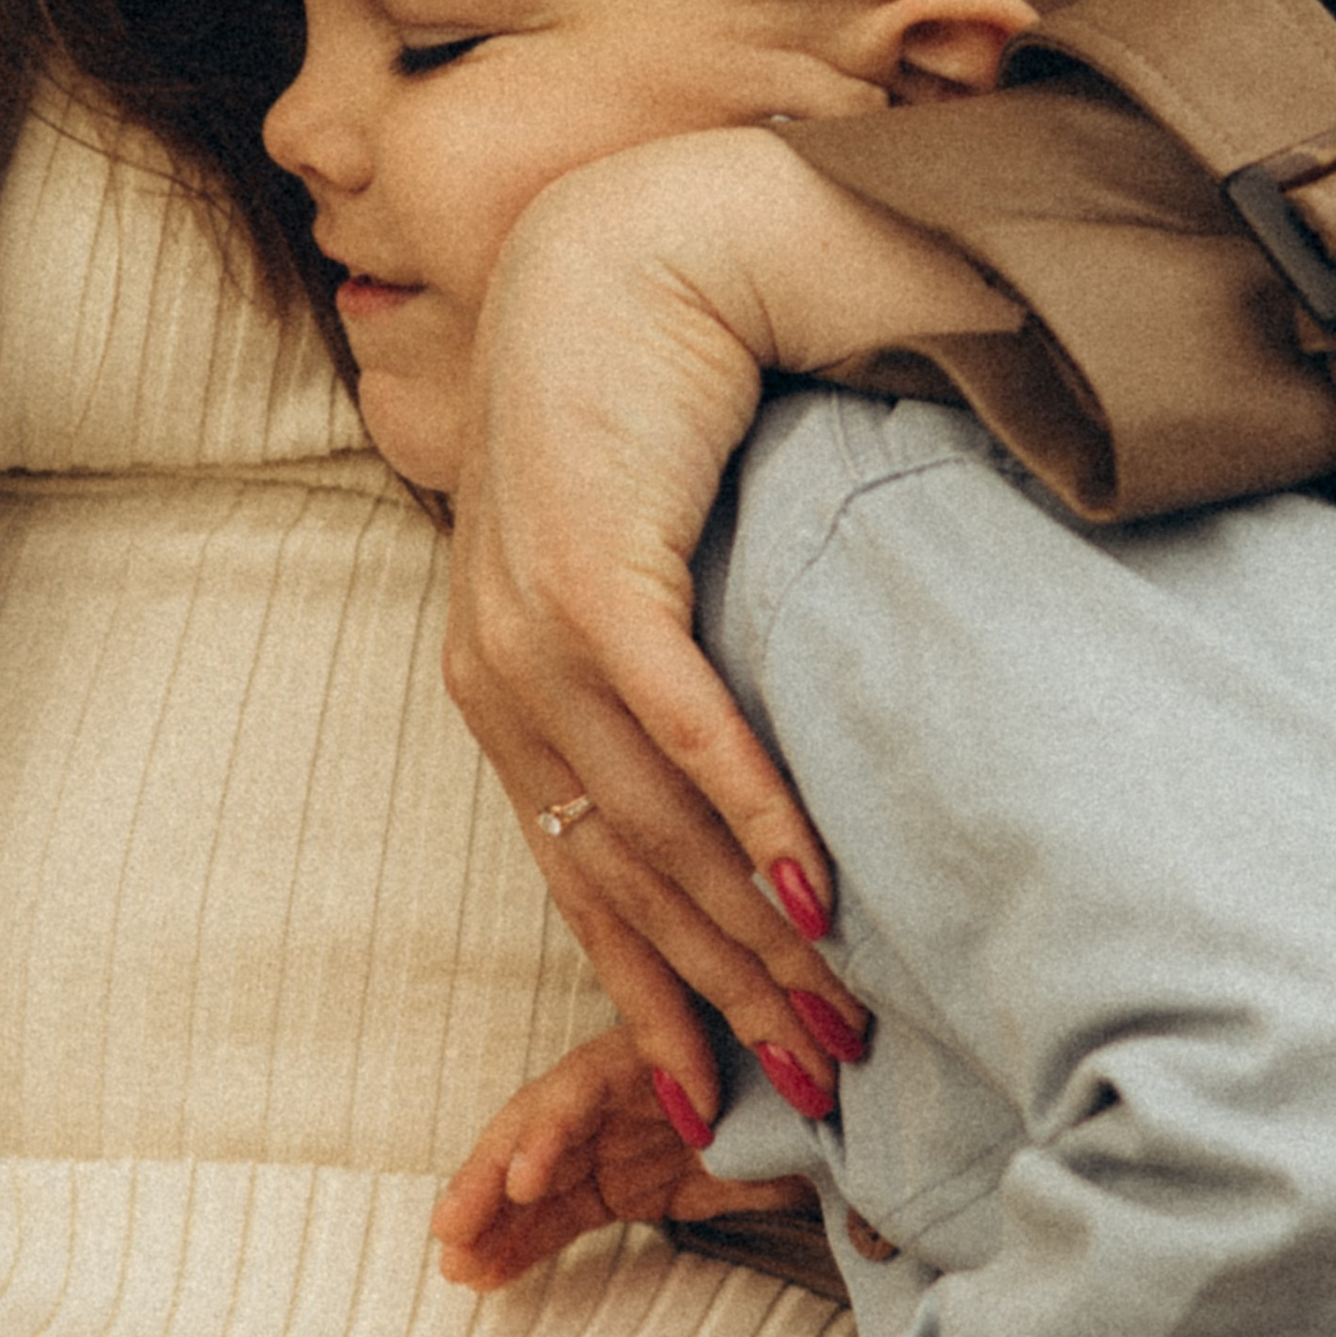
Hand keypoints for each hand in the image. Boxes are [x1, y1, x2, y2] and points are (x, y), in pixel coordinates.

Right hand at [432, 1031, 821, 1291]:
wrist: (814, 1117)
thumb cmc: (796, 1103)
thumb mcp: (792, 1123)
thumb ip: (784, 1148)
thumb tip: (796, 1171)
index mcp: (657, 1058)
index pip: (587, 1084)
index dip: (551, 1130)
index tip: (524, 1179)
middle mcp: (618, 1092)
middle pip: (538, 1126)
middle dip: (488, 1176)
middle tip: (451, 1230)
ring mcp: (608, 1138)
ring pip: (534, 1174)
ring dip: (489, 1218)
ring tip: (455, 1268)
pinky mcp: (608, 1182)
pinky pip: (553, 1212)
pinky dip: (520, 1242)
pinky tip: (486, 1276)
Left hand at [446, 128, 1012, 1118]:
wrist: (638, 245)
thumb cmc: (658, 401)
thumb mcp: (648, 555)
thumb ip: (675, 665)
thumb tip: (747, 779)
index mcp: (505, 685)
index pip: (579, 875)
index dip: (649, 991)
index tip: (721, 1091)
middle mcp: (499, 672)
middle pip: (618, 873)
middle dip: (718, 990)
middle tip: (813, 1077)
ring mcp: (532, 623)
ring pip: (647, 819)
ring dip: (749, 924)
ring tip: (836, 1003)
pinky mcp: (592, 565)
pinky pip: (675, 717)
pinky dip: (744, 803)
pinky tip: (809, 877)